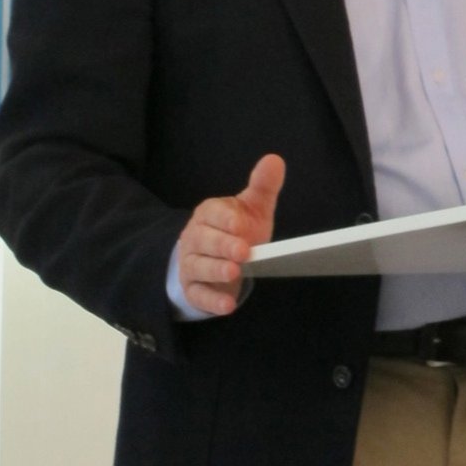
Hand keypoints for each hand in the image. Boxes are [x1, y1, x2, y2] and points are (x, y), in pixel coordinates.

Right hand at [176, 154, 284, 316]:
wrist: (217, 258)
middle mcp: (195, 238)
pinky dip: (212, 301)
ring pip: (199, 267)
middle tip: (244, 251)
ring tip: (234, 272)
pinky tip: (228, 306)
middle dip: (223, 246)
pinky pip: (198, 295)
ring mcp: (191, 264)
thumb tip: (274, 160)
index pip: (213, 213)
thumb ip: (263, 186)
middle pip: (204, 241)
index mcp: (209, 214)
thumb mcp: (252, 207)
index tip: (241, 223)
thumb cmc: (237, 229)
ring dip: (216, 271)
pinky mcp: (193, 289)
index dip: (226, 219)